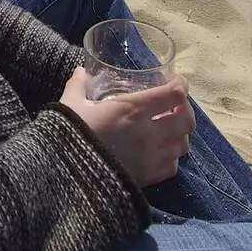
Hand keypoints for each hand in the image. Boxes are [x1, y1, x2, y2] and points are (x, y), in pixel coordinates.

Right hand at [59, 67, 194, 186]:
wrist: (64, 178)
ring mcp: (150, 159)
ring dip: (180, 134)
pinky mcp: (146, 178)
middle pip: (187, 121)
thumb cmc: (69, 135)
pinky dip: (171, 157)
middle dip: (185, 110)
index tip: (175, 81)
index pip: (173, 95)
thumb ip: (78, 86)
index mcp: (131, 110)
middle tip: (175, 106)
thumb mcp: (70, 105)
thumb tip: (80, 71)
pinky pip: (172, 167)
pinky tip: (160, 151)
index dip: (180, 85)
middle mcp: (148, 134)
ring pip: (183, 145)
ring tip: (169, 129)